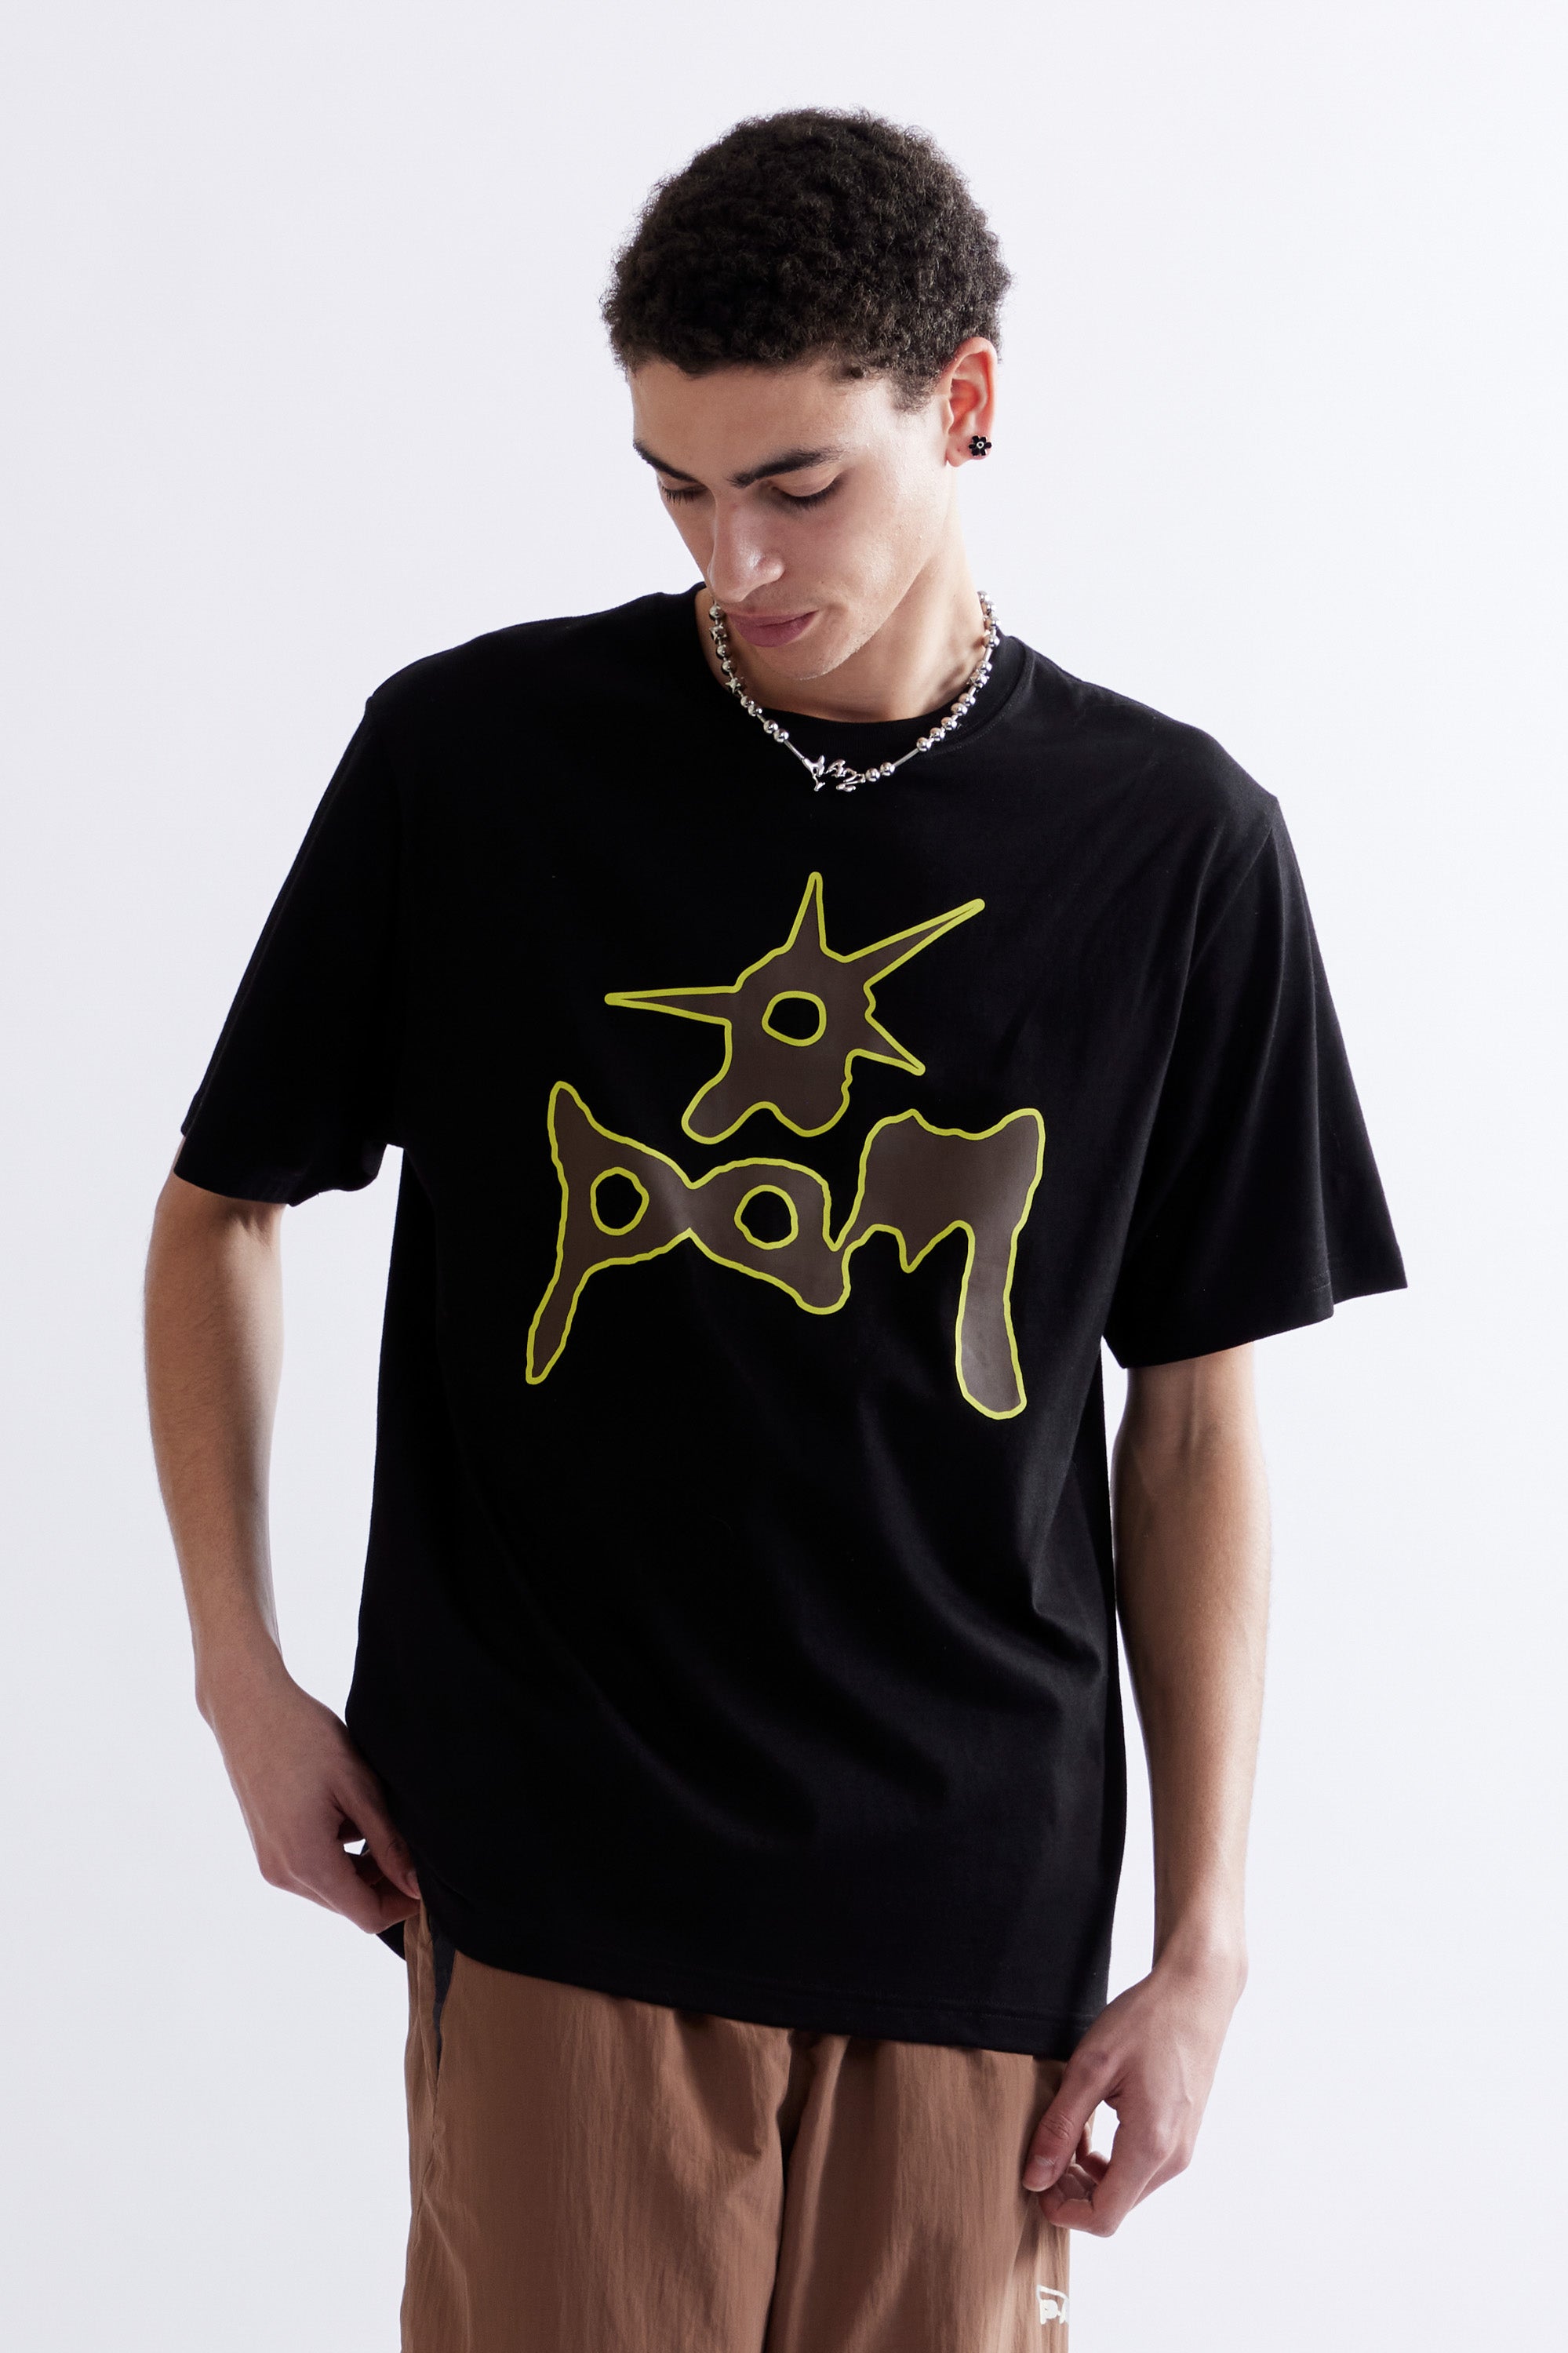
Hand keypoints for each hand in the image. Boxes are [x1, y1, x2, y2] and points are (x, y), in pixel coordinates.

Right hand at [201, 1650, 420, 1933]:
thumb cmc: (307, 1738)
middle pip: (348, 1905)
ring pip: (331, 1888)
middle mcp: (283, 1875)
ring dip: (361, 1868)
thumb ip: (389, 1843)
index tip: (428, 1879)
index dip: (403, 1904)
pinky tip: (348, 1812)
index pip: (366, 1916)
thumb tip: (417, 1888)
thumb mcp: (359, 1787)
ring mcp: (270, 1863)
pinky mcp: (267, 1848)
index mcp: (307, 1862)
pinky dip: (337, 1854)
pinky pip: (311, 1868)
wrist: (250, 1708)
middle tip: (412, 1845)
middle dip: (384, 1885)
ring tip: (378, 1819)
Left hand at [1021, 1943, 1244, 2233]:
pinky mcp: (1182, 2134)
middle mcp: (1173, 2157)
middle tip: (1041, 2155)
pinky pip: (1141, 2167)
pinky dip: (1110, 2161)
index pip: (1104, 2217)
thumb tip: (1034, 2178)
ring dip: (1089, 2177)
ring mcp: (1182, 2147)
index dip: (1063, 2212)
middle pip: (1115, 2207)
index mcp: (1151, 2146)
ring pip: (1127, 2189)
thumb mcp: (1091, 2067)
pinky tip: (1089, 2127)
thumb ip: (1061, 2126)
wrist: (1197, 1992)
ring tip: (1063, 2136)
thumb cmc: (1147, 2020)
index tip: (1035, 2183)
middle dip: (1072, 2193)